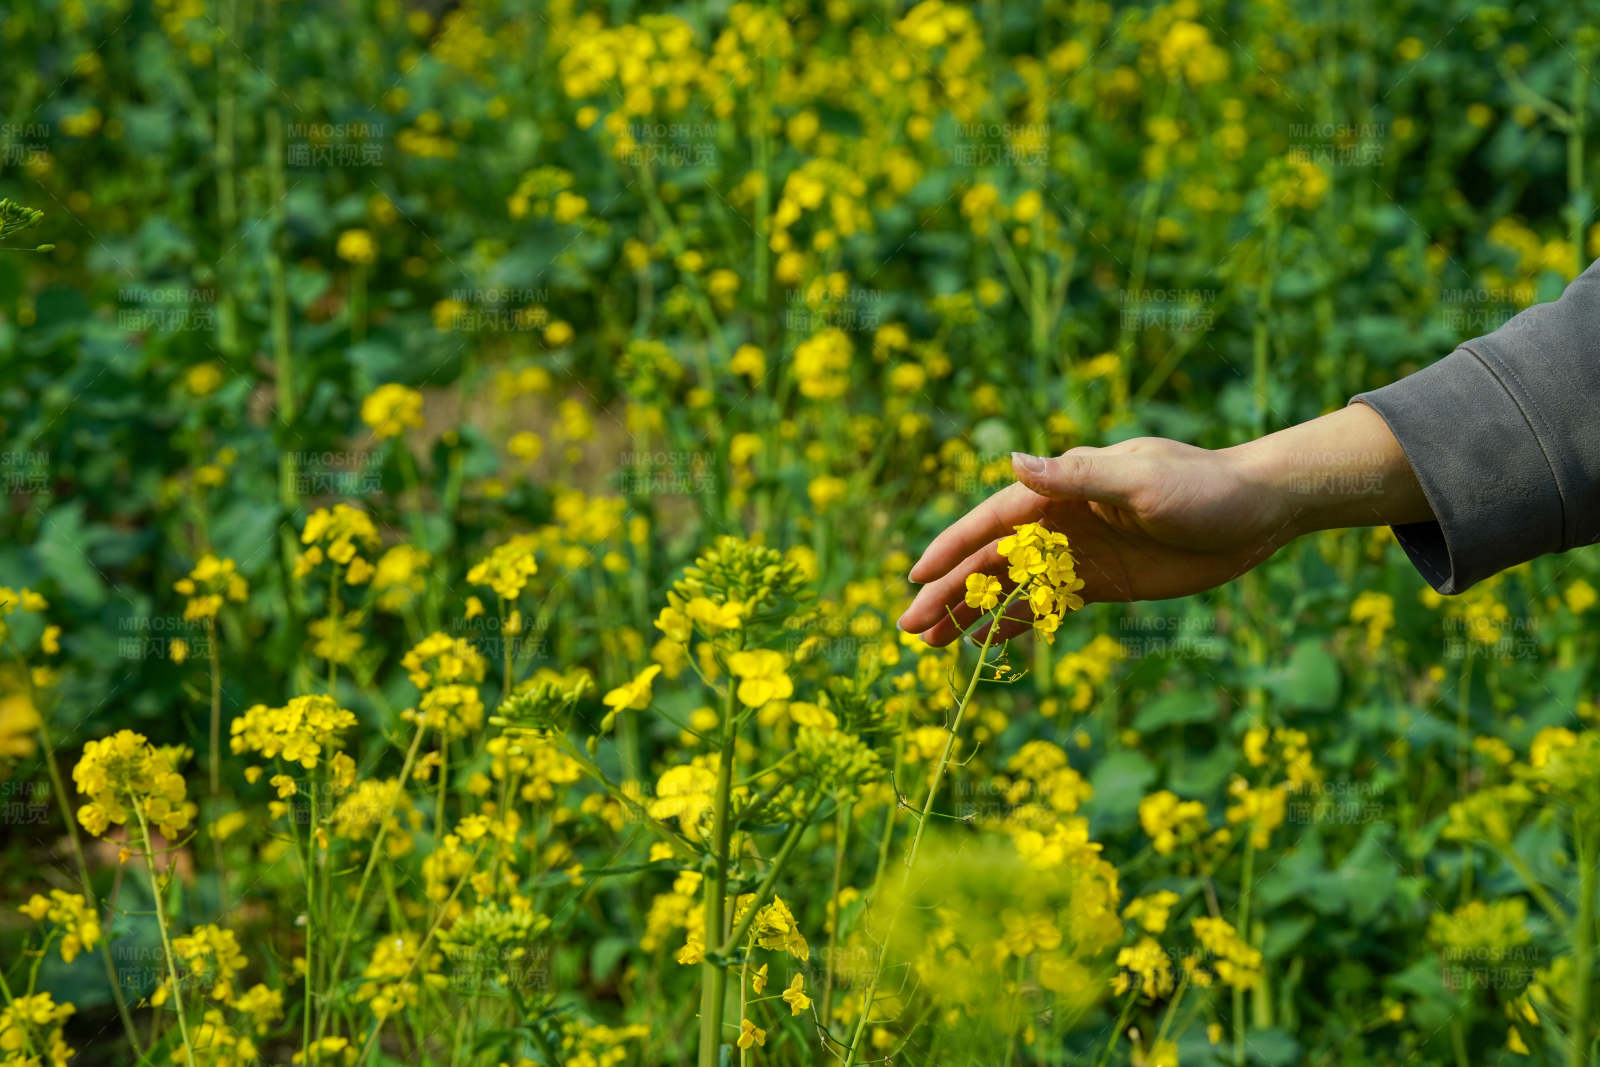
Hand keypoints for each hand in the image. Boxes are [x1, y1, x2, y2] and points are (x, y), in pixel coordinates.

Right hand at [898, 404, 1432, 645]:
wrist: (1260, 510)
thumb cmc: (1204, 485)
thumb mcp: (1141, 480)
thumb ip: (1077, 476)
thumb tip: (1016, 463)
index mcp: (1063, 490)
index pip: (992, 522)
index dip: (952, 549)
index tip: (916, 576)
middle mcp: (1061, 520)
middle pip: (992, 561)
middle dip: (949, 593)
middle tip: (909, 628)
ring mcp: (1079, 553)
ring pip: (1012, 587)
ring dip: (971, 612)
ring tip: (931, 643)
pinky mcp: (1103, 582)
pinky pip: (1047, 605)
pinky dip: (1015, 624)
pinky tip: (986, 644)